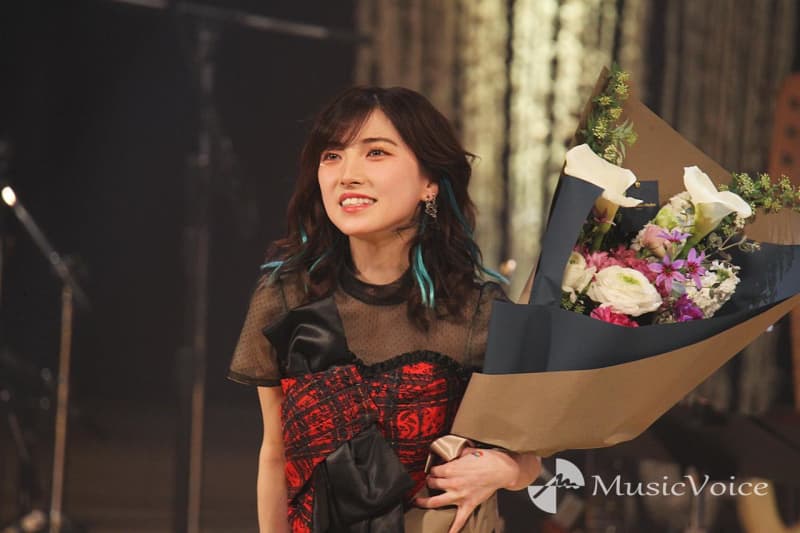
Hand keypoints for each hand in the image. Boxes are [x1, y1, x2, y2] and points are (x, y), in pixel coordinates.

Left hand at [414, 447, 538, 532]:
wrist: (501, 470)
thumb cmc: (486, 459)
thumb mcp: (468, 452)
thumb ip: (457, 454)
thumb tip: (453, 453)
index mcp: (451, 469)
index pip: (434, 471)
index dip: (433, 470)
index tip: (433, 471)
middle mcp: (452, 483)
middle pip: (432, 484)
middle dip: (429, 482)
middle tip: (429, 482)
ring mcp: (459, 496)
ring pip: (436, 502)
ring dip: (424, 502)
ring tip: (418, 502)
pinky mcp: (468, 505)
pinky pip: (459, 520)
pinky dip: (453, 528)